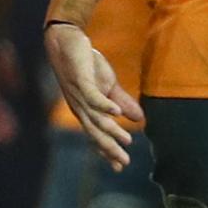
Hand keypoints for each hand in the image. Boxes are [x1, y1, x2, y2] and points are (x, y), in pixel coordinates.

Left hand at [43, 21, 139, 169]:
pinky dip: (105, 106)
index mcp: (86, 111)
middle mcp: (81, 108)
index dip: (107, 151)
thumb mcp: (108, 85)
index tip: (120, 167)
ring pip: (96, 119)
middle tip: (124, 162)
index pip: (97, 136)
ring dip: (112, 130)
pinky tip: (117, 114)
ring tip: (127, 141)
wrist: (68, 40)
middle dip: (110, 148)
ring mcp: (80, 96)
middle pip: (96, 133)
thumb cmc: (86, 64)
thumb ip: (122, 102)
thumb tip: (139, 119)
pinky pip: (93, 97)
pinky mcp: (82, 80)